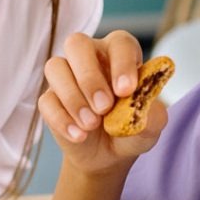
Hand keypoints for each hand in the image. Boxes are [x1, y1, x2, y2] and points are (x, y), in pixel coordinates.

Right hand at [39, 32, 167, 174]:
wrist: (108, 156)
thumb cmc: (131, 132)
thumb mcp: (149, 128)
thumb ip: (153, 116)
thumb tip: (146, 105)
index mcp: (120, 54)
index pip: (120, 44)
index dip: (122, 64)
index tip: (126, 90)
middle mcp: (90, 57)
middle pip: (77, 44)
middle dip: (89, 77)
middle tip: (104, 108)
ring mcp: (66, 76)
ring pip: (56, 68)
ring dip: (73, 98)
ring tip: (91, 125)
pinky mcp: (50, 98)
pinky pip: (46, 100)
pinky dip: (62, 120)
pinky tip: (79, 136)